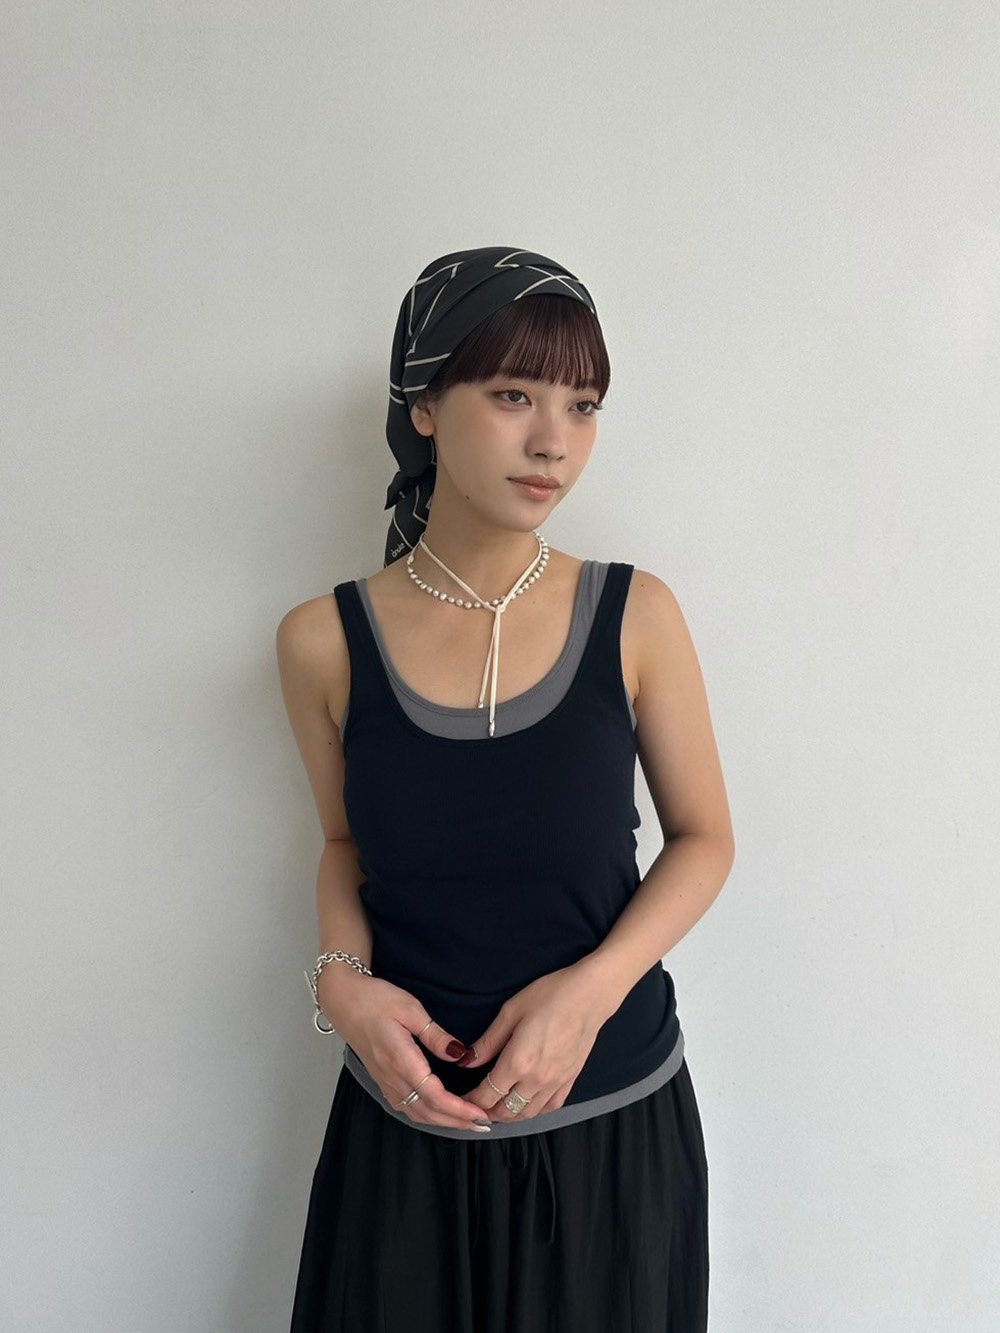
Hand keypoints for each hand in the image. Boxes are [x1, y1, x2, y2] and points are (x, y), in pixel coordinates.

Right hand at [321, 969, 490, 1132]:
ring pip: (416, 1113)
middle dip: (457, 1121)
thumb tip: (459, 1053)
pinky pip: (405, 1107)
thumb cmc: (374, 999)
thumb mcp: (411, 1008)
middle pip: (427, 1112)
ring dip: (443, 1121)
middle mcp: (392, 1076)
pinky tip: (439, 1113)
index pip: (434, 1096)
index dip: (459, 1109)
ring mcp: (385, 1080)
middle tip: (483, 1124)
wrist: (343, 1000)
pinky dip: (426, 1115)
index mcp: (401, 1060)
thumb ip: (435, 1034)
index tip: (480, 1112)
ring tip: (466, 1122)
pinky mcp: (382, 1079)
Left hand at [457, 959, 615, 1123]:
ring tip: (497, 1106)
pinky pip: (549, 1108)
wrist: (589, 995)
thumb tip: (467, 1061)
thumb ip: (488, 1042)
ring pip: (527, 1114)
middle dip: (486, 1112)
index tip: (461, 1100)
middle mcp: (536, 1080)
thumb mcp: (510, 1012)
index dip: (470, 1102)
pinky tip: (526, 1102)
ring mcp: (555, 1083)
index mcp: (518, 1062)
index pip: (487, 1095)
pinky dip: (534, 1111)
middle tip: (476, 1105)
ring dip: (509, 1115)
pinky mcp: (570, 1080)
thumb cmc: (549, 996)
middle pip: (505, 1111)